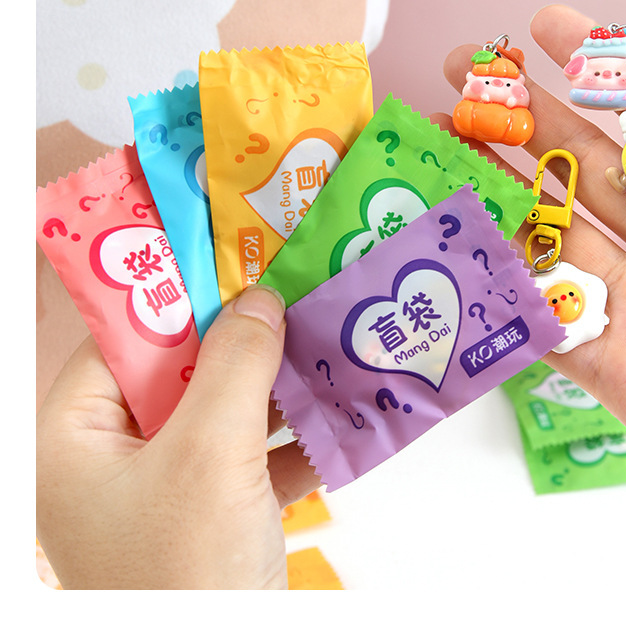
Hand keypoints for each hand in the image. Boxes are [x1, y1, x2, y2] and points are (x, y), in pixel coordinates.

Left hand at [36, 285, 319, 588]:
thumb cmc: (186, 582)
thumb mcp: (208, 458)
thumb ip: (233, 365)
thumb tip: (259, 299)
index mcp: (77, 436)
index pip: (127, 335)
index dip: (181, 291)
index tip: (237, 255)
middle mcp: (114, 456)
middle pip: (182, 367)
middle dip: (243, 335)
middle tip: (291, 289)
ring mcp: (165, 487)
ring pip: (224, 407)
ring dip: (277, 382)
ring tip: (324, 338)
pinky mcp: (211, 512)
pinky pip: (252, 453)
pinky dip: (292, 434)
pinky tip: (335, 412)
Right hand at [438, 4, 625, 486]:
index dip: (596, 66)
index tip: (543, 25)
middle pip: (577, 163)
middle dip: (518, 114)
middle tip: (461, 74)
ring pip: (542, 228)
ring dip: (488, 185)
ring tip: (438, 142)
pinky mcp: (602, 360)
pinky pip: (534, 315)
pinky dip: (491, 280)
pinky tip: (451, 239)